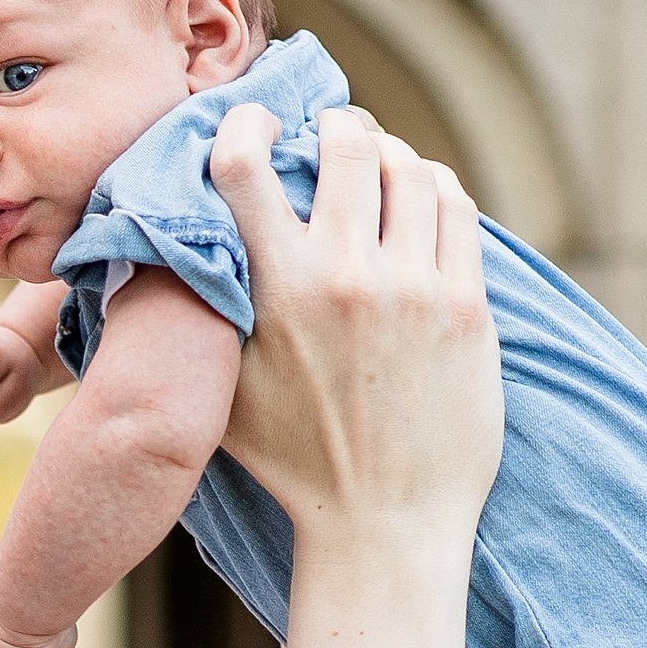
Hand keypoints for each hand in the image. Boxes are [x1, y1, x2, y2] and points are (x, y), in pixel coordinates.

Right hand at [212, 105, 500, 552]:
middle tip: (332, 139)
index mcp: (276, 292)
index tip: (254, 123)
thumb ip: (214, 306)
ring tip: (377, 173)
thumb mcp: (230, 386)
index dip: (246, 123)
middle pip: (346, 143)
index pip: (245, 164)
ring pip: (408, 168)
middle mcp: (345, 277)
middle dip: (336, 129)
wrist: (385, 525)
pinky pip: (456, 208)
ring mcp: (415, 288)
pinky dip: (434, 190)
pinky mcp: (467, 306)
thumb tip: (179, 241)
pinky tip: (419, 204)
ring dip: (388, 157)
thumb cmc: (295, 463)